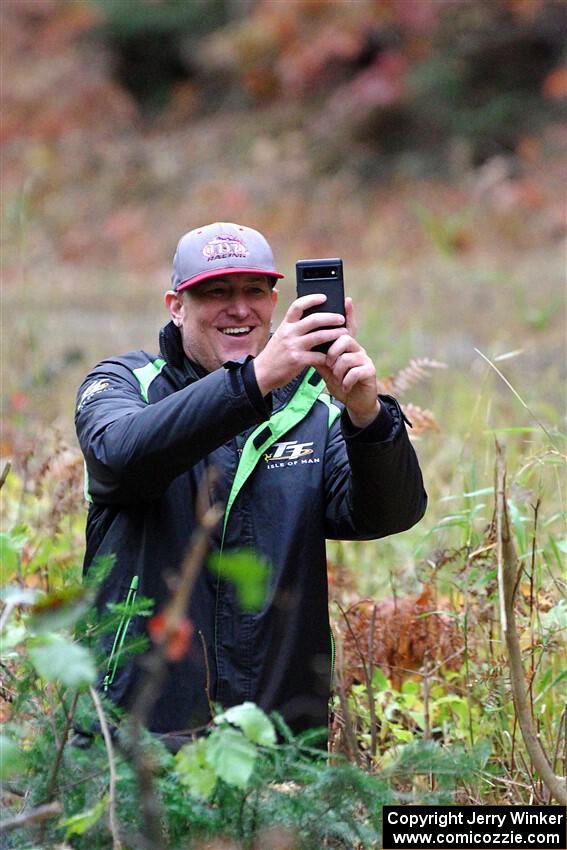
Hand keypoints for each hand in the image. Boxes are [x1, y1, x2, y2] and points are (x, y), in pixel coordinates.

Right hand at [253, 294, 347, 394]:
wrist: (262, 373)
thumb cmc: (274, 355)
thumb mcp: (279, 336)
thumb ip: (292, 328)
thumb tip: (310, 320)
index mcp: (285, 325)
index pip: (298, 306)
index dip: (312, 299)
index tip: (324, 297)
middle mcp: (289, 333)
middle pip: (313, 319)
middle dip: (331, 318)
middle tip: (341, 318)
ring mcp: (293, 346)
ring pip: (319, 336)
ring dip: (334, 334)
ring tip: (344, 334)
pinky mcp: (298, 360)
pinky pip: (318, 356)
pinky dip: (327, 356)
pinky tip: (332, 356)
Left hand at [317, 298, 379, 428]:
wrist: (355, 402)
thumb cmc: (341, 383)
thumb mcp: (327, 370)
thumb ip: (320, 356)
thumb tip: (307, 343)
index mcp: (346, 347)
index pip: (347, 327)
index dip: (348, 314)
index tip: (346, 299)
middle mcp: (357, 349)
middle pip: (344, 339)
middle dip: (333, 353)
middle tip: (330, 365)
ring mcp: (365, 360)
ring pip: (347, 357)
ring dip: (338, 370)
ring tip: (337, 378)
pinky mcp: (370, 371)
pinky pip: (354, 371)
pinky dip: (346, 381)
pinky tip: (345, 386)